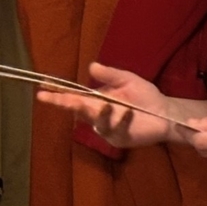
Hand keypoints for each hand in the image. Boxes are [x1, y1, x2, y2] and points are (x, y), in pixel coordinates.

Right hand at [36, 63, 184, 147]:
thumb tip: (91, 66)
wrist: (165, 113)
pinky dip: (121, 119)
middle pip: (77, 110)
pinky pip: (115, 129)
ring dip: (100, 112)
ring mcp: (107, 129)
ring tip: (108, 104)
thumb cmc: (145, 96)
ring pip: (95, 121)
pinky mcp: (119, 139)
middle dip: (65, 103)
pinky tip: (128, 112)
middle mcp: (97, 115)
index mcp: (96, 100)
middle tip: (54, 97)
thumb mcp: (126, 79)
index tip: (41, 90)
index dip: (57, 94)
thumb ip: (110, 74)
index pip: (72, 97)